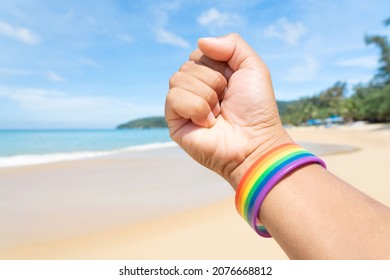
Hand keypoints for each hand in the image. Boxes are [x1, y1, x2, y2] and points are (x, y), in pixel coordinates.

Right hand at [165, 33, 291, 188]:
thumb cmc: (256, 109)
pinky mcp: (175, 121)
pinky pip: (174, 97)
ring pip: (177, 78)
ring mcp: (184, 105)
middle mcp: (195, 88)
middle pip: (187, 65)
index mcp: (211, 75)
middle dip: (213, 81)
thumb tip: (200, 42)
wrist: (254, 143)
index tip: (232, 84)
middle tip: (225, 101)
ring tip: (218, 114)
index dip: (217, 64)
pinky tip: (207, 123)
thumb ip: (232, 44)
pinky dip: (196, 108)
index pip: (198, 53)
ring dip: (206, 96)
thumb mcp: (253, 67)